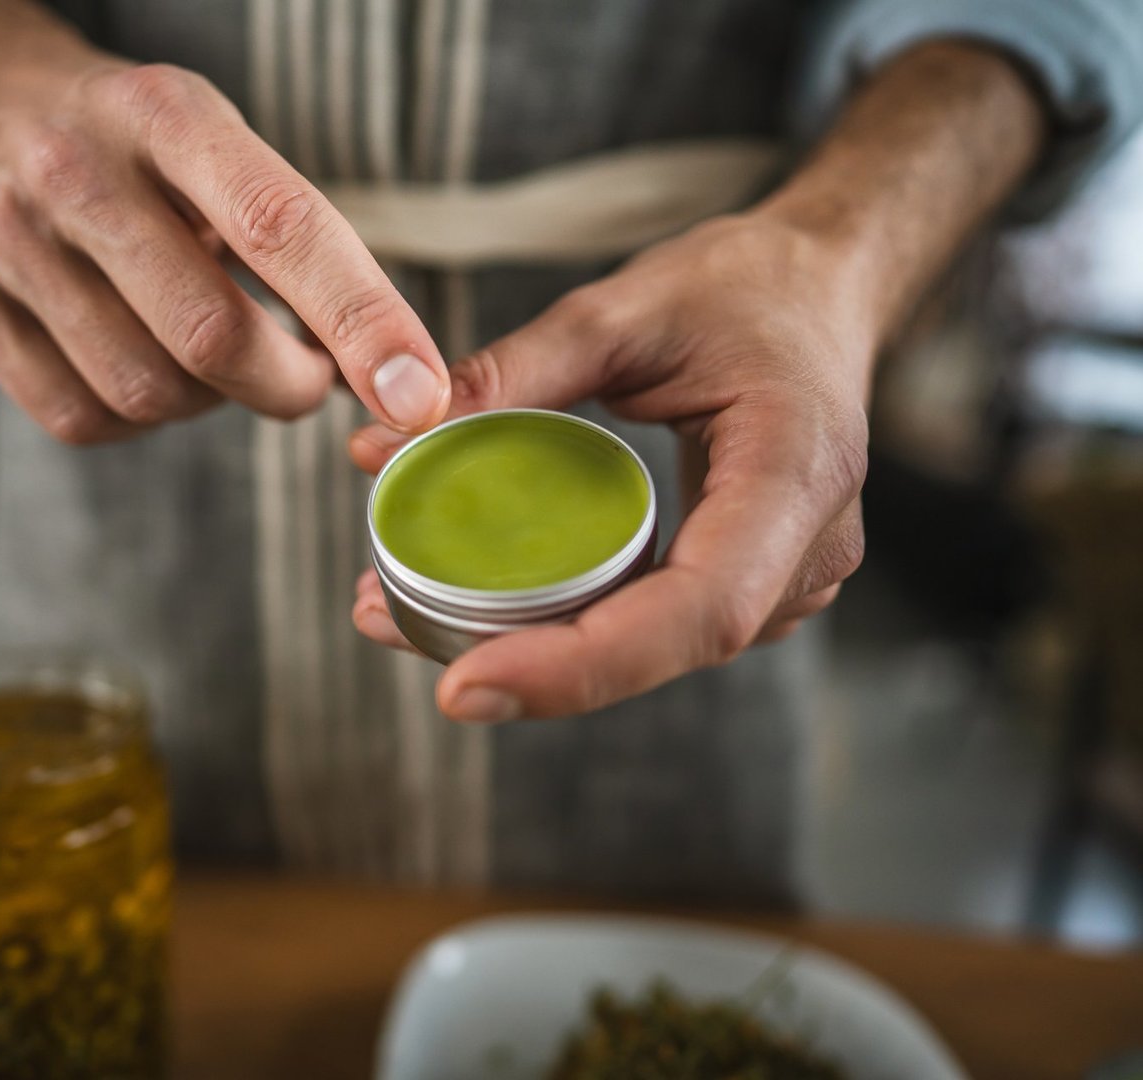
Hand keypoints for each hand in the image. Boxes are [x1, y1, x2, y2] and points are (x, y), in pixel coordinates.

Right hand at [0, 0, 448, 442]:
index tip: (415, 393)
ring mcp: (8, 243)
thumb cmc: (131, 139)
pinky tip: (145, 366)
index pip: (280, 227)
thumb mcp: (214, 141)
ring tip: (210, 353)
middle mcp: (74, 173)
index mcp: (163, 114)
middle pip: (208, 335)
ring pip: (146, 392)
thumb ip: (297, 240)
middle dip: (286, 384)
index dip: (360, 319)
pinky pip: (83, 418)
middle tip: (308, 378)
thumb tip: (389, 372)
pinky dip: (139, 419)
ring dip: (210, 401)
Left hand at [349, 213, 873, 721]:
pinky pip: (651, 624)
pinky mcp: (749, 581)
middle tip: (381, 622)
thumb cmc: (740, 286)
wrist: (819, 288)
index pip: (697, 609)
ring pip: (649, 649)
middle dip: (522, 662)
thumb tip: (385, 445)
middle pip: (660, 647)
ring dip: (528, 647)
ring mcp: (786, 577)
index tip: (465, 682)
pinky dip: (563, 622)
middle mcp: (805, 547)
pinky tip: (472, 602)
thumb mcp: (618, 309)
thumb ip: (511, 374)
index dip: (581, 664)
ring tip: (396, 610)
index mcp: (795, 470)